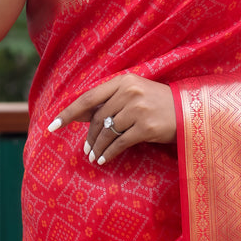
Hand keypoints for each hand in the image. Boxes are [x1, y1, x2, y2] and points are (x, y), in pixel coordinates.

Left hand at [46, 73, 176, 165]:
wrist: (188, 111)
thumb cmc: (157, 102)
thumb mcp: (134, 93)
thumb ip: (109, 101)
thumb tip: (78, 115)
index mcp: (124, 80)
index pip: (89, 97)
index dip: (69, 113)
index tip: (52, 126)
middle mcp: (129, 92)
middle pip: (98, 118)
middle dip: (88, 137)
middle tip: (85, 150)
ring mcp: (138, 109)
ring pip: (107, 132)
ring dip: (97, 148)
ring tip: (94, 157)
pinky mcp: (146, 127)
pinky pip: (120, 143)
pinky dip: (109, 153)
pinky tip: (105, 159)